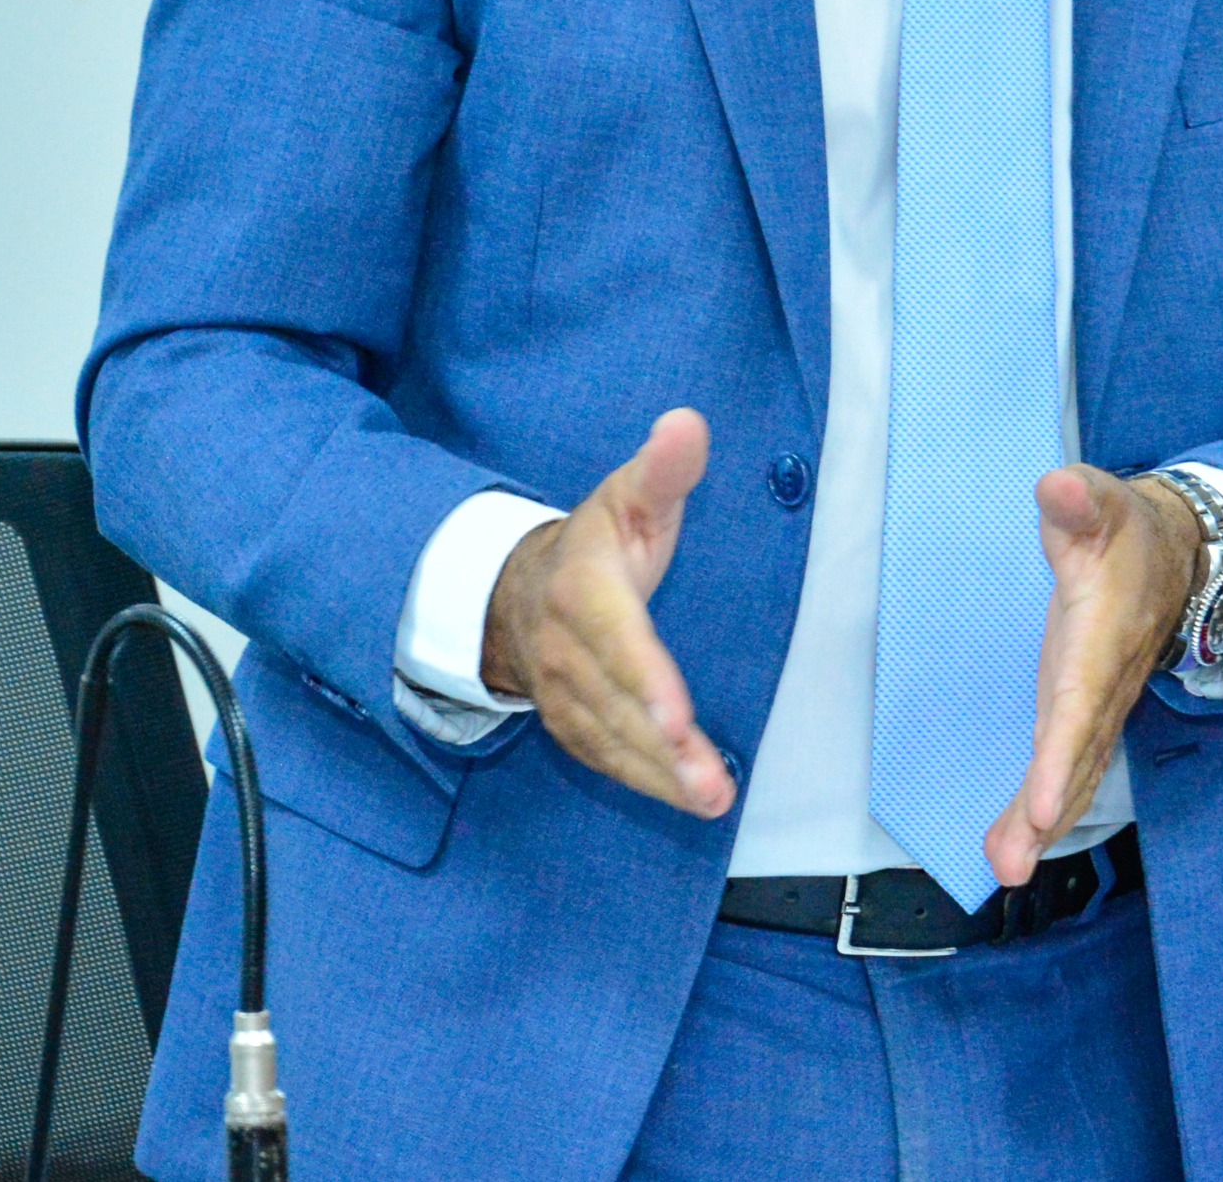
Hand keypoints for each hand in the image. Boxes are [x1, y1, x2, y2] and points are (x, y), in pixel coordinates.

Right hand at [482, 409, 734, 817]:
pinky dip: (643, 783)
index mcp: (583, 588)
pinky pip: (603, 760)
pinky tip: (685, 800)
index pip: (616, 639)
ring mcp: (560, 692)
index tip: (678, 715)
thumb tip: (688, 423)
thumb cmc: (596, 541)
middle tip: (710, 784)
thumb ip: (664, 469)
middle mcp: (564, 648)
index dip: (644, 679)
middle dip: (662, 746)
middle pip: (616, 704)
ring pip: (609, 742)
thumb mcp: (628, 495)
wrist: (512, 590)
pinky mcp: (568, 724)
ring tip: (710, 800)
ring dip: (659, 777)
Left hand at [987, 466, 1201, 887]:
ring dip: (1042, 825)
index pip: (1081, 704)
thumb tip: (1059, 486)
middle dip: (1047, 812)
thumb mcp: (1101, 502)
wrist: (1174, 555)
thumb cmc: (1124, 531)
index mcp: (1101, 638)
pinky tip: (1016, 846)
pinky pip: (1070, 768)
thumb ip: (1078, 501)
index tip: (1043, 805)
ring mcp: (1098, 705)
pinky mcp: (1087, 713)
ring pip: (1074, 772)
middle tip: (1011, 864)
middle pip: (1076, 757)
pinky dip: (1046, 811)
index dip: (1061, 756)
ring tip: (1004, 868)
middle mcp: (1104, 685)